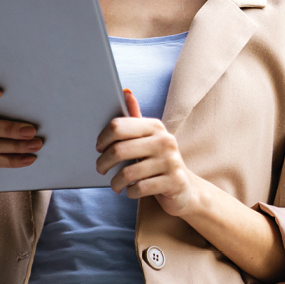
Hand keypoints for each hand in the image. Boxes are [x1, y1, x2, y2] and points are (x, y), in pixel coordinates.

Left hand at [95, 89, 202, 217]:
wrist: (185, 188)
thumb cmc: (158, 161)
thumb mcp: (148, 138)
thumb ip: (135, 118)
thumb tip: (126, 91)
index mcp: (155, 126)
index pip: (118, 126)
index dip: (103, 138)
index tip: (99, 148)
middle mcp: (165, 141)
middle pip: (119, 150)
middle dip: (104, 162)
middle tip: (100, 169)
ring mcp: (171, 161)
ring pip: (128, 173)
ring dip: (116, 182)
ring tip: (115, 185)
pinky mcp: (174, 181)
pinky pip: (140, 188)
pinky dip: (130, 192)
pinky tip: (130, 191)